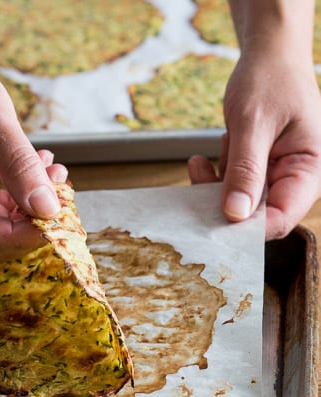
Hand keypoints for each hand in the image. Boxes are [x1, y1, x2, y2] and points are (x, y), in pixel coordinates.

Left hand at [188, 52, 320, 238]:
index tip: (215, 220)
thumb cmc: (270, 80)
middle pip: (257, 217)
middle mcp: (294, 180)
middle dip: (224, 205)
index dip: (248, 228)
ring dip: (215, 188)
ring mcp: (274, 178)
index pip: (280, 219)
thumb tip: (235, 214)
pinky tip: (204, 157)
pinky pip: (231, 190)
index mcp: (309, 171)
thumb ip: (245, 169)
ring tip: (208, 158)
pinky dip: (214, 177)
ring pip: (239, 206)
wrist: (269, 56)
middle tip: (198, 181)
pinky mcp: (256, 174)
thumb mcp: (254, 123)